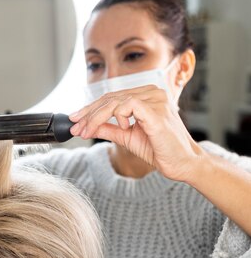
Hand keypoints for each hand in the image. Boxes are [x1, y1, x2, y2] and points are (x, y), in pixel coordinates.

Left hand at [69, 85, 201, 181]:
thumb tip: (87, 127)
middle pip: (110, 97)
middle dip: (88, 114)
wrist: (182, 164)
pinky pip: (129, 105)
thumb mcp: (127, 137)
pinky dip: (118, 116)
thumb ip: (109, 129)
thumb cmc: (160, 150)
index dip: (91, 110)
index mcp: (146, 96)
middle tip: (75, 127)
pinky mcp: (157, 112)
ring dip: (96, 117)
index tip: (75, 122)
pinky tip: (120, 127)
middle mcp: (152, 93)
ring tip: (86, 131)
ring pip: (116, 100)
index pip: (112, 98)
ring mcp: (156, 100)